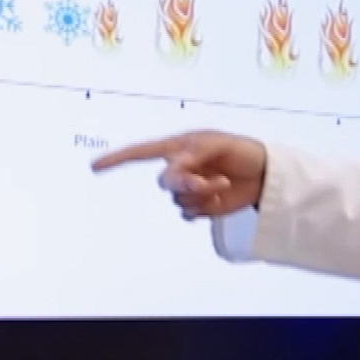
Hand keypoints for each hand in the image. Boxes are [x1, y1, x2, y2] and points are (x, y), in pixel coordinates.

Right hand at [89, 130, 267, 218]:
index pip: (140, 153)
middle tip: (209, 180)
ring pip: (177, 201)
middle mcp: (179, 168)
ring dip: (201, 196)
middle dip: (185, 184)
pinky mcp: (200, 206)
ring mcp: (189, 188)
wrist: (264, 174)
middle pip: (164, 183)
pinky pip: (188, 214)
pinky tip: (219, 201)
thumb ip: (192, 156)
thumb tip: (171, 169)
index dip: (116, 159)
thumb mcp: (217, 145)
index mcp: (178, 147)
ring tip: (222, 184)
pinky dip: (204, 209)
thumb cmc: (241, 151)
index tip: (94, 167)